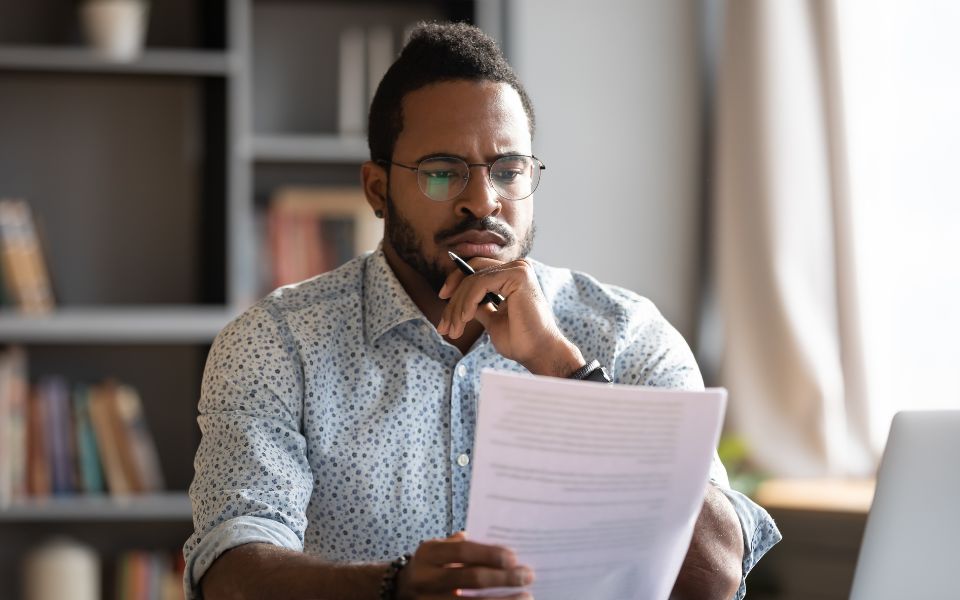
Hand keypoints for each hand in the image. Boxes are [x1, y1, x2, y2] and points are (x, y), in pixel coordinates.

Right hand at [395, 532, 533, 599]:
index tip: (514, 557)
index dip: (489, 554)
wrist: (398, 590)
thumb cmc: (430, 566)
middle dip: (503, 578)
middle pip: (470, 579)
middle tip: (527, 575)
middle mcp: (426, 578)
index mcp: (429, 554)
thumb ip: (462, 546)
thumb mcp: (439, 549)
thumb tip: (499, 546)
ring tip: (527, 597)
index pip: (462, 551)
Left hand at [436, 257, 583, 376]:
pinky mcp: (517, 275)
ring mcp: (519, 269)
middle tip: (444, 326)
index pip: (476, 270)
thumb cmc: (521, 340)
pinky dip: (466, 303)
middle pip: (471, 271)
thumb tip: (459, 301)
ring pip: (472, 279)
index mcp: (512, 275)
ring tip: (453, 330)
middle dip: (453, 298)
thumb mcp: (492, 319)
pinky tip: (464, 320)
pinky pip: (479, 284)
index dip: (455, 283)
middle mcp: (517, 267)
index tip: (442, 301)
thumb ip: (480, 305)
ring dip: (457, 307)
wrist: (540, 353)